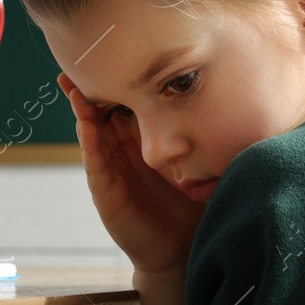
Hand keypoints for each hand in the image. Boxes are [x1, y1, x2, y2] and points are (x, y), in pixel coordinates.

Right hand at [59, 72, 206, 275]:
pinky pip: (96, 165)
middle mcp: (123, 154)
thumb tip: (232, 101)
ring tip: (72, 87)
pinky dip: (89, 144)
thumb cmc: (193, 206)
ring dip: (81, 111)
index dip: (117, 82)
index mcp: (143, 142)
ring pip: (92, 135)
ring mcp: (112, 173)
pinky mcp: (108, 195)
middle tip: (76, 61)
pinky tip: (87, 125)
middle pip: (101, 114)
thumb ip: (203, 137)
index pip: (125, 106)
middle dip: (88, 89)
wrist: (185, 250)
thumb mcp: (200, 163)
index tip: (112, 54)